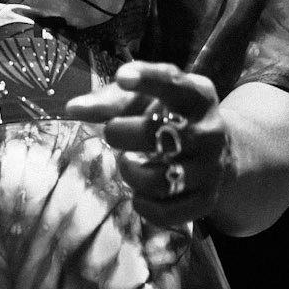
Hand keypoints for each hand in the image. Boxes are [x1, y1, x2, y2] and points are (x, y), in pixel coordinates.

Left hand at [68, 61, 234, 223]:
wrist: (215, 152)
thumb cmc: (167, 118)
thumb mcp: (144, 101)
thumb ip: (109, 101)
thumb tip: (72, 108)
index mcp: (197, 96)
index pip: (173, 83)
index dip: (147, 79)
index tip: (122, 77)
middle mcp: (210, 130)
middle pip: (155, 134)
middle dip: (119, 133)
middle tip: (112, 132)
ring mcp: (212, 168)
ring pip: (159, 179)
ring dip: (129, 172)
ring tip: (129, 162)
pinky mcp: (206, 200)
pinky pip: (166, 212)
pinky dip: (143, 205)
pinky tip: (140, 193)